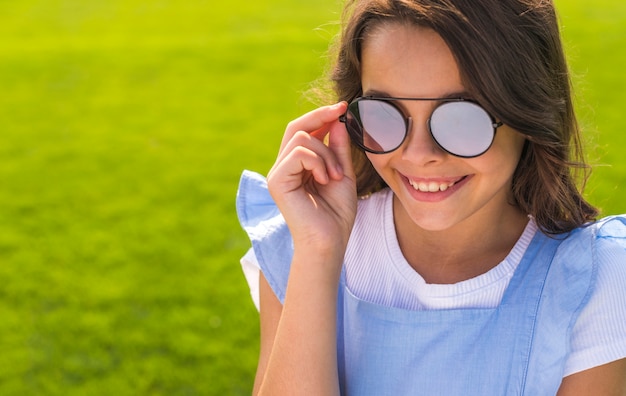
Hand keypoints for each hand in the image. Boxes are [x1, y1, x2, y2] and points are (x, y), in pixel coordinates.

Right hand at [267, 102, 356, 255]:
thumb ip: (338, 149)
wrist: (329, 242)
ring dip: (326, 153)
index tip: (343, 107)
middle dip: (320, 116)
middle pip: (296, 127)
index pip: (303, 131)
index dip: (321, 116)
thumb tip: (337, 121)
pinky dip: (318, 161)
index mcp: (297, 166)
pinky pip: (299, 153)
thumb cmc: (336, 214)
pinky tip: (326, 179)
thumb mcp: (342, 174)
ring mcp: (277, 174)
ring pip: (302, 139)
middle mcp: (284, 167)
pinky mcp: (277, 181)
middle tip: (341, 112)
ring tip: (335, 176)